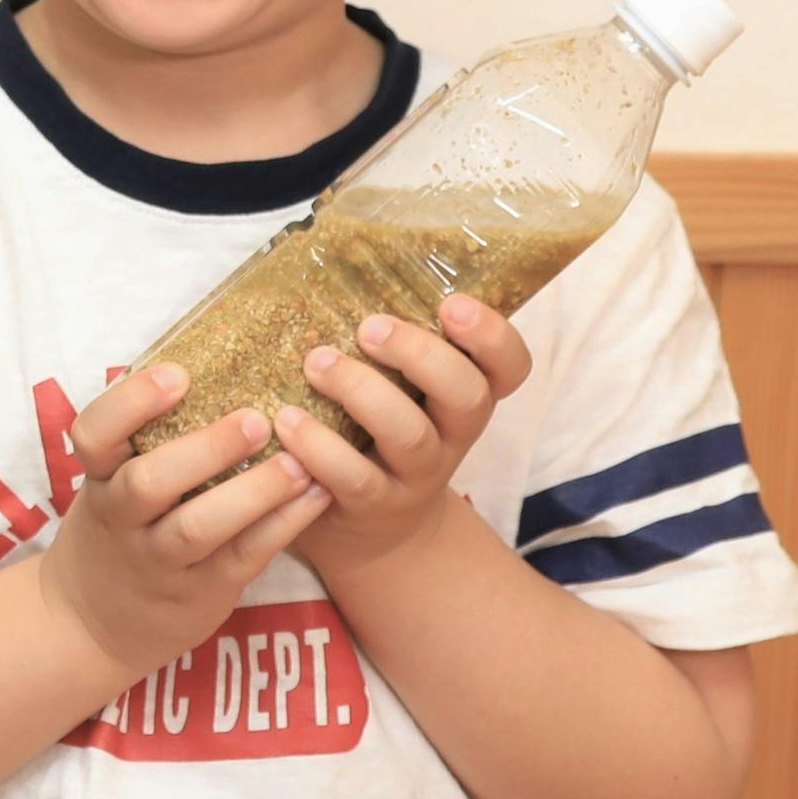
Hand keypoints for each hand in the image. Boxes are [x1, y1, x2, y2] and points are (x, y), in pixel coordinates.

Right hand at [35, 363, 332, 676]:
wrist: (89, 624)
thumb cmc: (115, 531)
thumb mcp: (107, 484)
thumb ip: (145, 440)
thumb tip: (213, 360)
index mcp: (97, 479)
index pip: (93, 433)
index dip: (132, 402)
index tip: (179, 373)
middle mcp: (121, 519)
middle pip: (149, 482)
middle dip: (204, 449)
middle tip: (256, 418)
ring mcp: (159, 560)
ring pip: (199, 527)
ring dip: (252, 493)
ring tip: (299, 463)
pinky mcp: (200, 592)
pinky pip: (243, 556)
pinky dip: (282, 525)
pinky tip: (316, 496)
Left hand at [277, 292, 533, 582]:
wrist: (374, 534)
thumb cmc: (376, 436)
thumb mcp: (398, 390)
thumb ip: (387, 345)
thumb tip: (332, 264)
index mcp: (462, 396)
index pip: (510, 367)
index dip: (492, 336)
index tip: (451, 305)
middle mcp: (451, 435)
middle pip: (466, 395)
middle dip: (421, 354)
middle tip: (370, 327)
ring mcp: (416, 475)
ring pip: (409, 434)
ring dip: (362, 391)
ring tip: (316, 362)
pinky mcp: (372, 506)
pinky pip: (354, 477)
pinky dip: (319, 447)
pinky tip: (287, 421)